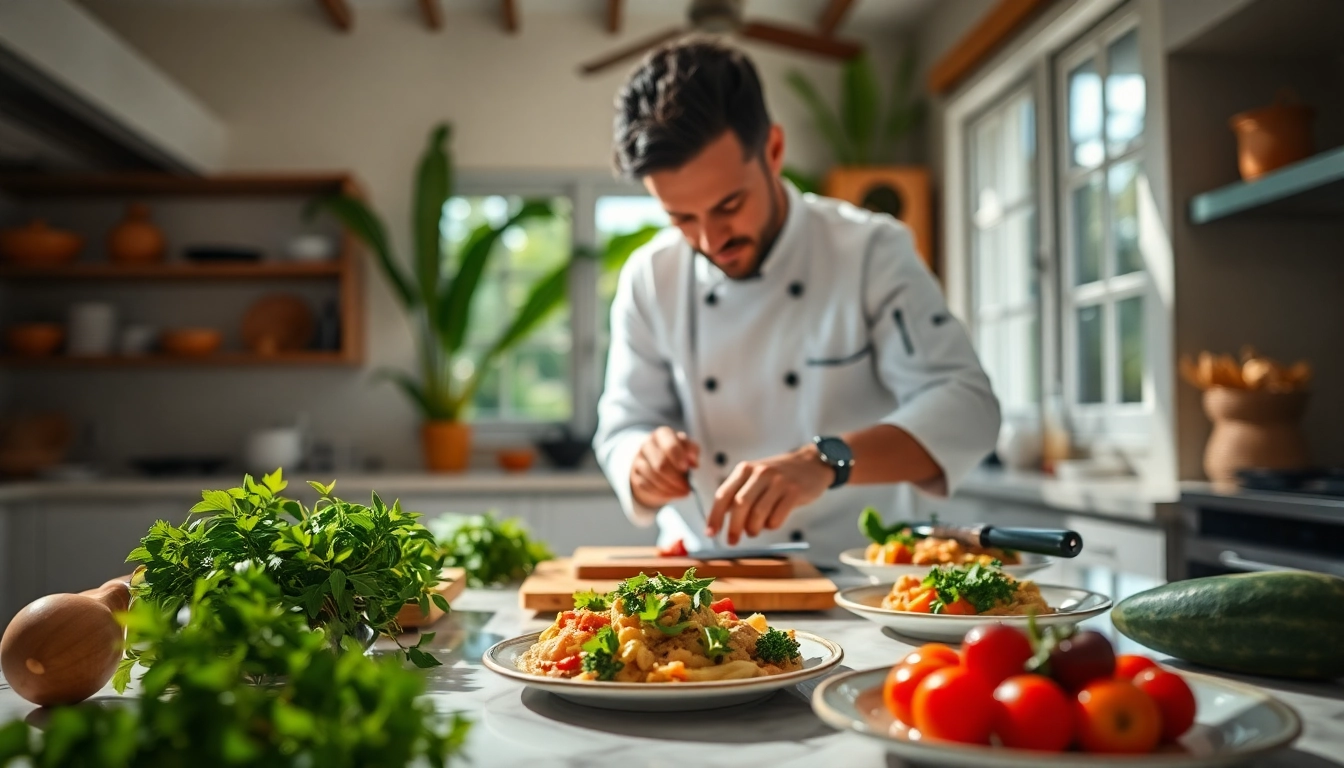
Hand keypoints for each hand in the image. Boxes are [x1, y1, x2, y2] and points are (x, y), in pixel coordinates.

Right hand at [629, 427, 700, 508]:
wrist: (660, 464)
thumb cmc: (677, 454)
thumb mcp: (687, 448)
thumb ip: (692, 452)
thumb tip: (694, 463)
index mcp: (663, 434)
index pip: (669, 445)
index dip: (678, 457)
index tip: (686, 468)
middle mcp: (648, 444)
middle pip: (660, 463)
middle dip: (676, 478)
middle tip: (687, 487)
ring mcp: (639, 459)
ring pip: (653, 476)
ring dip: (670, 487)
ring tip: (683, 492)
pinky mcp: (635, 474)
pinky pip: (646, 485)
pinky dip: (661, 492)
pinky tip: (672, 494)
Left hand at [706, 445, 831, 544]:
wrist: (811, 463)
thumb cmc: (779, 475)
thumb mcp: (755, 476)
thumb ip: (738, 493)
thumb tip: (720, 519)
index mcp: (745, 469)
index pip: (723, 494)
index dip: (715, 516)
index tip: (711, 533)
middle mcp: (760, 473)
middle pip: (740, 504)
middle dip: (734, 527)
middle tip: (732, 541)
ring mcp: (779, 481)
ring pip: (758, 513)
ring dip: (753, 529)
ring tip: (753, 531)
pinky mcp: (795, 491)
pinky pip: (777, 517)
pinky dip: (771, 526)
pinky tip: (772, 523)